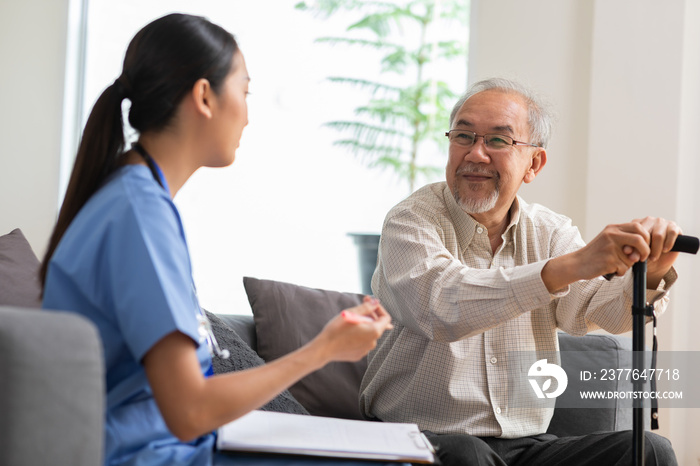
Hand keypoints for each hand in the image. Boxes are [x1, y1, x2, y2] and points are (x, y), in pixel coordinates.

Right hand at [311, 296, 392, 362]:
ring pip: (369, 333)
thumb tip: (376, 302)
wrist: (324, 348)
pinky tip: (347, 331)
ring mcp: (366, 350)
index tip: (370, 303)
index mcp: (374, 331)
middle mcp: (373, 342)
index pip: (386, 318)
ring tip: (350, 320)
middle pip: (377, 325)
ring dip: (363, 324)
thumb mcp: (352, 313)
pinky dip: (358, 334)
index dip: (379, 308)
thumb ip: (367, 307)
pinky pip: (362, 341)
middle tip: (361, 305)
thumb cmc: (337, 330)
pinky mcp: (358, 354)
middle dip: (370, 314)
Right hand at [542, 217, 679, 292]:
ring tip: (615, 264)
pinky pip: (624, 268)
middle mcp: (611, 235)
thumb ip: (625, 240)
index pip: (638, 227)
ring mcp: (610, 248)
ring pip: (633, 258)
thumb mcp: (608, 240)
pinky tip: (610, 269)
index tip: (645, 247)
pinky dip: (620, 272)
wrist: (576, 263)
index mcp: (612, 228)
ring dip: (628, 265)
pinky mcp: (608, 260)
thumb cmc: (595, 254)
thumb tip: (645, 248)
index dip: (646, 237)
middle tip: (642, 258)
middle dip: (645, 251)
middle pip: (640, 240)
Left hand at [633, 216, 680, 286]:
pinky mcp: (674, 227)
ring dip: (656, 249)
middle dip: (644, 248)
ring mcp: (662, 222)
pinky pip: (672, 233)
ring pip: (658, 235)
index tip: (630, 255)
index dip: (633, 244)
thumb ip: (632, 251)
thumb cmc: (643, 256)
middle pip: (646, 233)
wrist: (657, 263)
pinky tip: (665, 250)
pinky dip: (668, 243)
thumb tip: (627, 251)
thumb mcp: (635, 254)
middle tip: (643, 259)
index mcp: (636, 224)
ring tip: (653, 258)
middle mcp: (649, 220)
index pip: (634, 232)